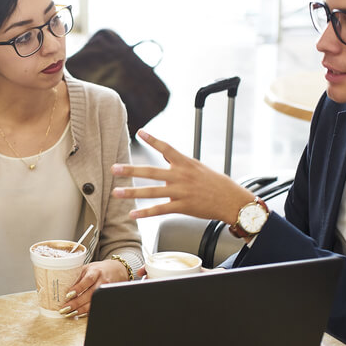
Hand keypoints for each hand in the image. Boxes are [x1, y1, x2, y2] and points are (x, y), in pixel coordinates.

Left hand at [59, 259, 129, 317]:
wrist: (116, 270)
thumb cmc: (98, 269)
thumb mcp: (87, 268)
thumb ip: (78, 277)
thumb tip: (64, 288)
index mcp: (96, 272)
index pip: (88, 280)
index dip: (78, 288)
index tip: (68, 295)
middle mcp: (103, 281)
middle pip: (90, 294)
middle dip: (77, 303)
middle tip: (65, 308)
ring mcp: (106, 291)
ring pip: (94, 303)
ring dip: (81, 310)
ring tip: (70, 313)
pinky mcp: (108, 297)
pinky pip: (97, 306)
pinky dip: (88, 312)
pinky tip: (79, 314)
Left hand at [111, 130, 254, 224]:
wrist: (230, 200)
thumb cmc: (214, 183)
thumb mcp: (197, 167)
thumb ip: (178, 162)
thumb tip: (164, 154)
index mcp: (185, 163)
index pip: (166, 148)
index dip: (152, 140)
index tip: (139, 132)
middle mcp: (180, 176)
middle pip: (151, 171)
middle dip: (131, 169)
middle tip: (114, 168)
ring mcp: (180, 192)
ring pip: (151, 192)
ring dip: (132, 192)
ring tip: (116, 192)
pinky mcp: (182, 206)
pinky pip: (160, 210)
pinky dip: (145, 212)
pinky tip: (133, 214)